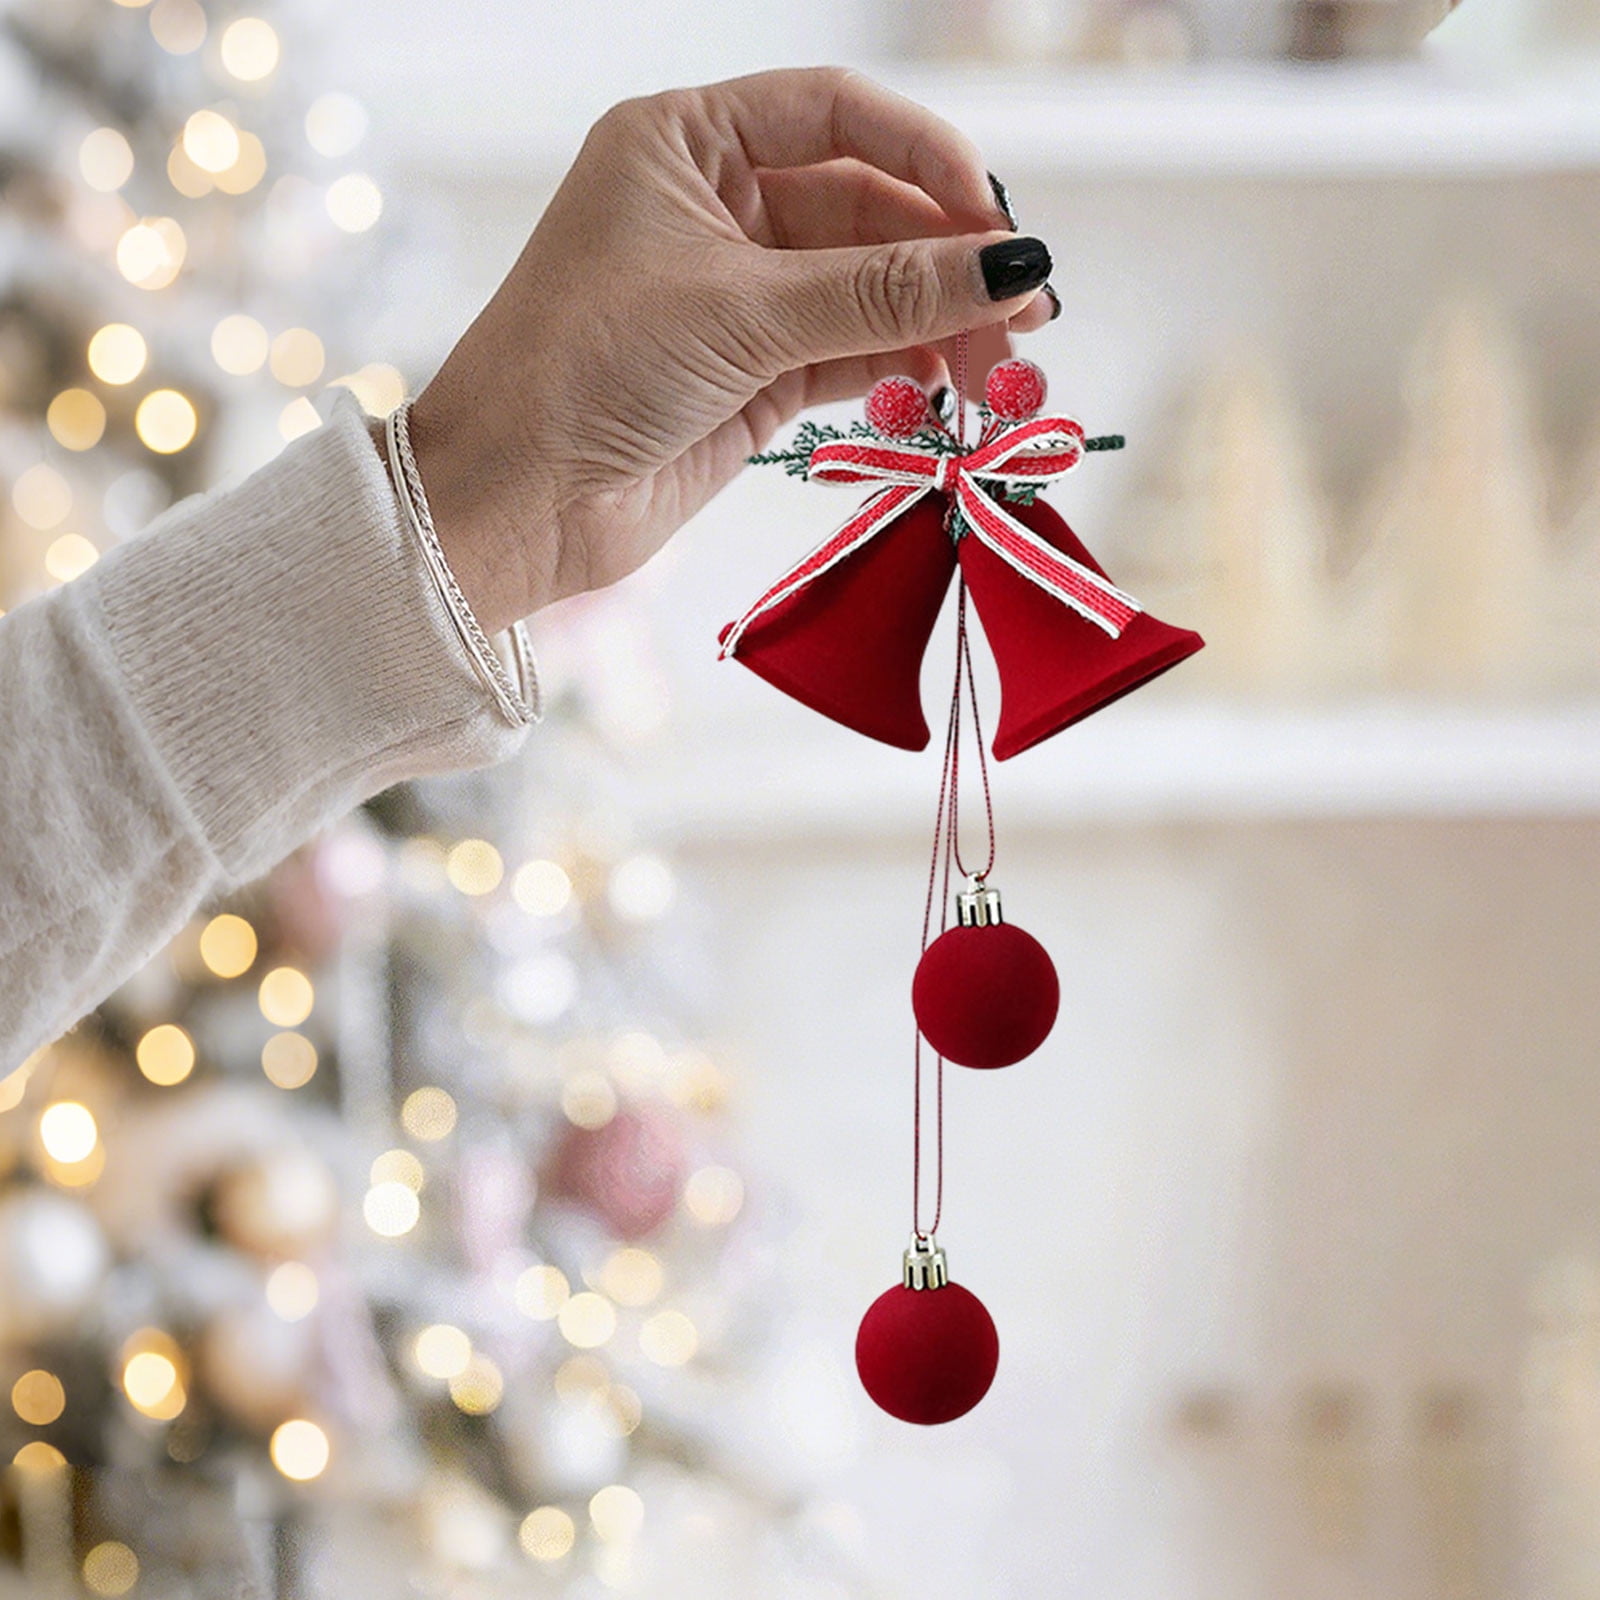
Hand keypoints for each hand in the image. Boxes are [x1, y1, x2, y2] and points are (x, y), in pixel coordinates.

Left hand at [408, 68, 1053, 633]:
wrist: (511, 503)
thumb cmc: (581, 370)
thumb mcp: (739, 312)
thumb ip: (880, 291)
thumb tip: (1010, 267)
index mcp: (685, 143)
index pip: (835, 116)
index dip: (925, 157)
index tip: (994, 221)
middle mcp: (714, 206)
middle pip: (865, 207)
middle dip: (944, 259)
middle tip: (1022, 312)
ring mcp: (736, 293)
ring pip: (865, 287)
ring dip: (935, 322)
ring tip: (997, 368)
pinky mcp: (751, 373)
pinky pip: (849, 350)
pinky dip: (900, 364)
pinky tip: (946, 383)